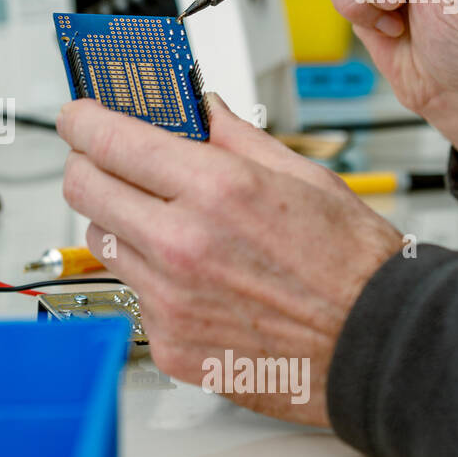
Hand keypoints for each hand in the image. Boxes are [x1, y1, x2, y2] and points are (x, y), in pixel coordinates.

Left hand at [58, 95, 402, 426]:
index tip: (77, 115)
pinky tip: (195, 278)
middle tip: (106, 160)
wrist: (379, 349)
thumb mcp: (300, 176)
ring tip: (165, 222)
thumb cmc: (354, 266)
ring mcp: (169, 300)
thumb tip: (197, 107)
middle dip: (87, 164)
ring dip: (119, 222)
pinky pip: (133, 296)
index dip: (81, 119)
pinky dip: (152, 280)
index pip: (108, 139)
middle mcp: (181, 245)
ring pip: (101, 243)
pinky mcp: (170, 343)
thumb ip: (233, 135)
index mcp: (215, 190)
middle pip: (82, 189)